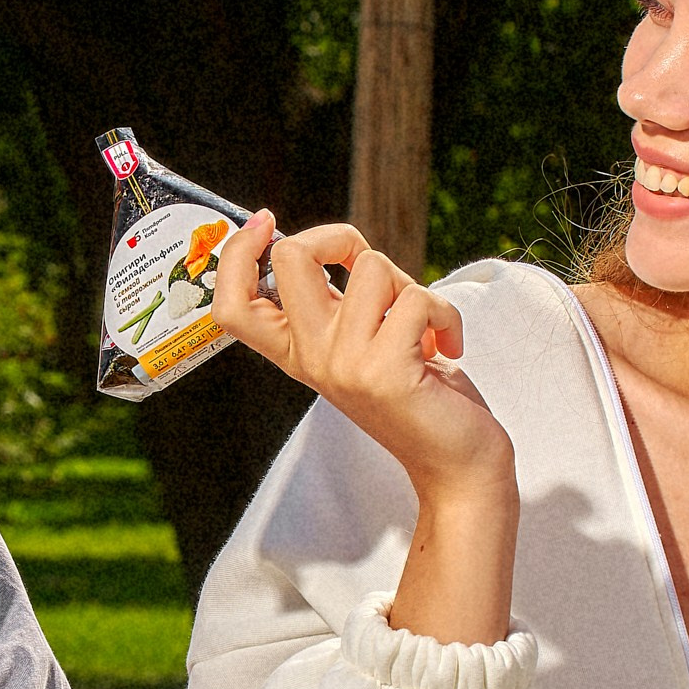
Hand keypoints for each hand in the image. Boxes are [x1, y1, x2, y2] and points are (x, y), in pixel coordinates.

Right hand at [211, 215, 512, 505]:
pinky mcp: (385, 371)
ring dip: (411, 286)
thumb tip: (333, 245)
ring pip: (372, 266)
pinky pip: (416, 299)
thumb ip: (338, 305)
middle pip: (291, 258)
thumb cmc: (419, 397)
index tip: (266, 222)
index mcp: (297, 353)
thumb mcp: (361, 346)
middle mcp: (311, 358)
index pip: (231, 305)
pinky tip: (447, 347)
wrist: (457, 466)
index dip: (236, 253)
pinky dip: (446, 316)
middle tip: (367, 263)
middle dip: (340, 237)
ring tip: (423, 327)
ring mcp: (344, 365)